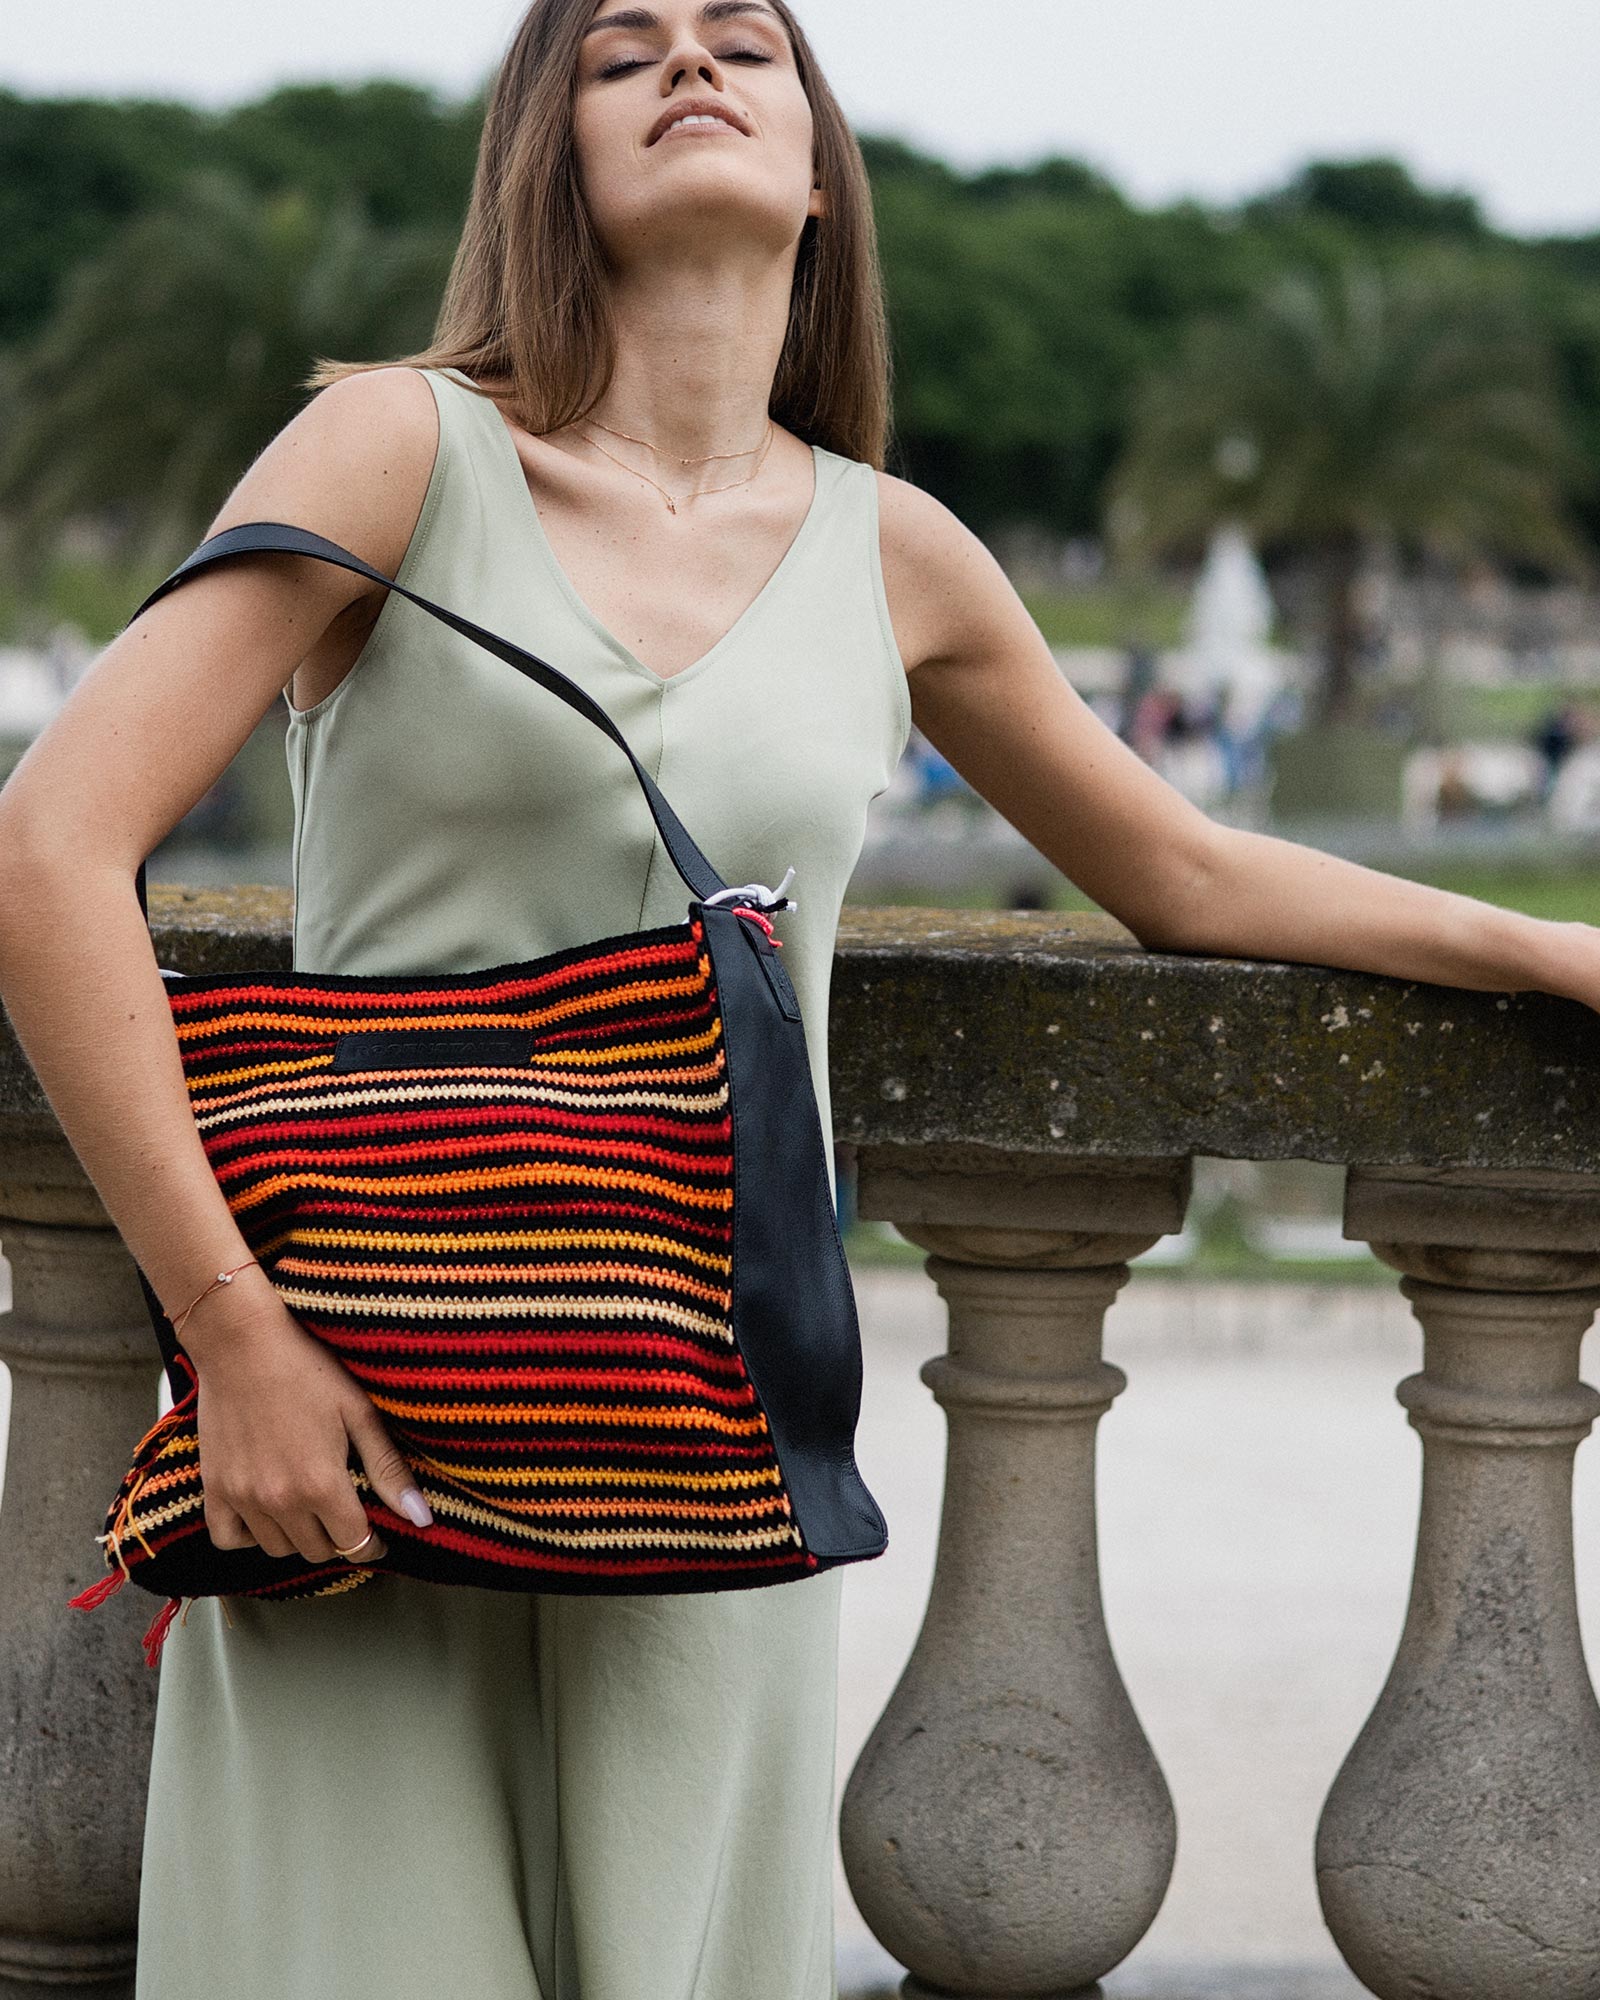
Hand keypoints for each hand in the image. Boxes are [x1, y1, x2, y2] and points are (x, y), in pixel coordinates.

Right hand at [187, 1286, 433, 1564]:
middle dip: (338, 1539)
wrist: (242, 1342)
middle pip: (317, 1550)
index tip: (377, 1536)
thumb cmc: (307, 1367)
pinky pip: (227, 1538)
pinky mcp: (213, 1487)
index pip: (353, 1543)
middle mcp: (279, 1500)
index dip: (371, 1543)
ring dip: (298, 1537)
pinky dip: (248, 1535)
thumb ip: (389, 1469)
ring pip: (277, 1548)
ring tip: (310, 1508)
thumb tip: (421, 1517)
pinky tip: (267, 1512)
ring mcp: (242, 1497)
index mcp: (321, 1483)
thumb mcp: (359, 1412)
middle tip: (345, 1514)